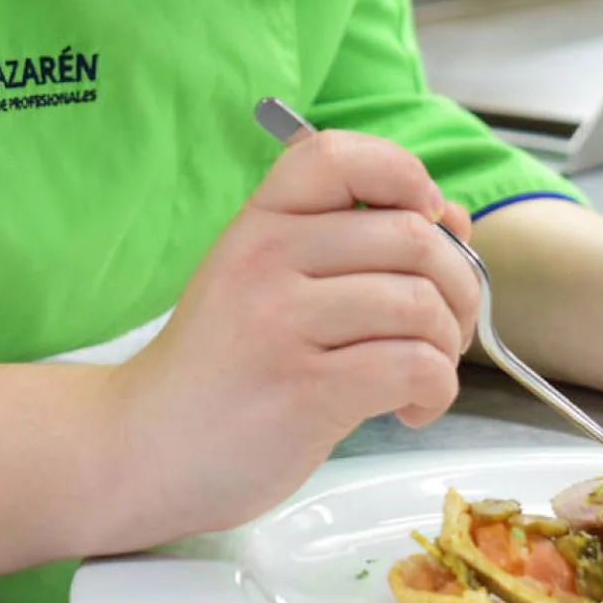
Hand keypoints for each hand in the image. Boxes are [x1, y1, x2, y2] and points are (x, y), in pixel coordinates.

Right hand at [106, 129, 476, 535]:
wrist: (143, 448)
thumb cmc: (220, 368)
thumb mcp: (264, 281)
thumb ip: (349, 245)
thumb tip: (454, 221)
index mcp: (258, 222)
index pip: (340, 154)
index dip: (406, 176)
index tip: (424, 222)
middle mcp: (267, 259)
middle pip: (412, 235)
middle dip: (459, 284)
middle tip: (446, 327)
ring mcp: (282, 322)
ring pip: (422, 303)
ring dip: (447, 345)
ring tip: (424, 372)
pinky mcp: (305, 390)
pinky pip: (414, 366)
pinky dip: (435, 391)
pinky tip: (409, 409)